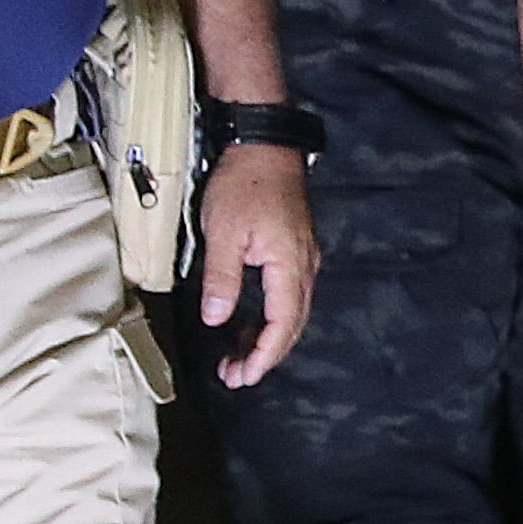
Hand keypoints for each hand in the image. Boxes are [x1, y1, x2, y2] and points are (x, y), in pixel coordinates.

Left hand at [197, 145, 320, 386]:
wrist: (264, 147)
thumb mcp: (222, 232)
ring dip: (268, 339)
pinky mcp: (295, 250)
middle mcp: (305, 267)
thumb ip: (222, 278)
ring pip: (293, 312)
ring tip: (238, 358)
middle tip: (235, 376)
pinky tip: (249, 325)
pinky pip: (289, 296)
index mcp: (290, 265)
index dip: (265, 354)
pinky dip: (271, 318)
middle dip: (266, 355)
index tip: (243, 376)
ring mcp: (303, 258)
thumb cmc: (243, 186)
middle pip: (293, 324)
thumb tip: (217, 319)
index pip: (283, 324)